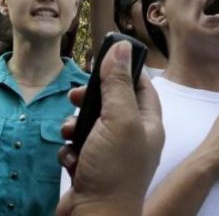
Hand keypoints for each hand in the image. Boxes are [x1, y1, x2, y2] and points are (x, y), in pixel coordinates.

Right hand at [56, 42, 163, 214]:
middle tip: (75, 98)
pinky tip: (70, 159)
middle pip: (111, 105)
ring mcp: (112, 156)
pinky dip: (69, 151)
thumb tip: (122, 48)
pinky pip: (77, 149)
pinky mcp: (91, 170)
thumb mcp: (119, 119)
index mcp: (149, 125)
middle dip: (90, 100)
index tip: (103, 62)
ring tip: (69, 133)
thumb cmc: (114, 170)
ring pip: (90, 127)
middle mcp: (133, 139)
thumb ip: (118, 84)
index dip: (124, 72)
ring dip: (74, 126)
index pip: (142, 87)